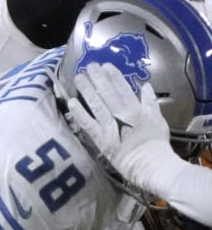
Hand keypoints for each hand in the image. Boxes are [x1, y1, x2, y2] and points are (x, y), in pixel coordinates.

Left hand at [60, 62, 177, 195]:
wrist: (149, 164)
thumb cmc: (155, 143)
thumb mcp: (158, 119)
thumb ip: (150, 102)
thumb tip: (146, 86)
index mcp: (136, 109)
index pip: (123, 89)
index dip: (113, 76)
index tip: (106, 65)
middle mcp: (121, 115)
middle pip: (108, 93)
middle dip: (98, 79)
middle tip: (89, 66)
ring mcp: (109, 127)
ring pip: (96, 104)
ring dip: (87, 90)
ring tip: (79, 78)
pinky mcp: (100, 139)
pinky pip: (87, 124)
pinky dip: (79, 113)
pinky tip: (71, 102)